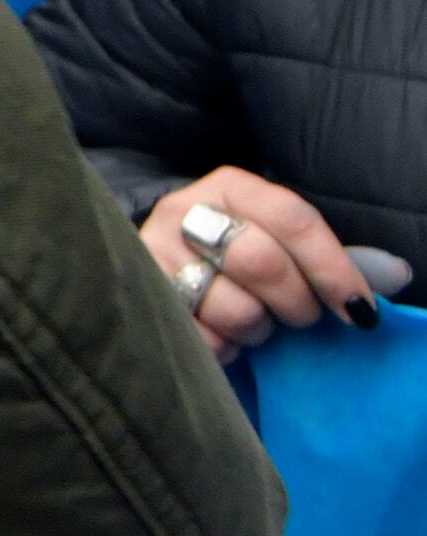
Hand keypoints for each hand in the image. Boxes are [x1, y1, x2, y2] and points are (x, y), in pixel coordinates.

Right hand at [143, 167, 379, 360]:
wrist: (163, 263)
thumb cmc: (236, 253)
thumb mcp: (280, 242)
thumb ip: (333, 258)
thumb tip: (395, 275)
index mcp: (228, 187)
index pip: (291, 218)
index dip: (332, 267)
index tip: (358, 310)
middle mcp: (183, 211)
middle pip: (260, 262)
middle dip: (295, 303)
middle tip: (300, 317)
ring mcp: (154, 255)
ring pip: (233, 309)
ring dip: (257, 329)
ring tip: (252, 321)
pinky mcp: (141, 299)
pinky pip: (203, 340)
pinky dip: (224, 348)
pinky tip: (221, 333)